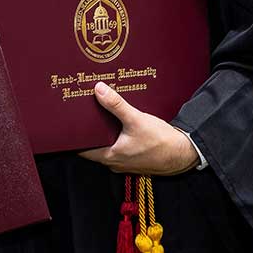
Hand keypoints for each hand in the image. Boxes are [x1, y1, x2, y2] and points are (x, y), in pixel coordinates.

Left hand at [78, 82, 198, 175]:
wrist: (183, 154)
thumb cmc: (161, 142)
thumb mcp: (136, 119)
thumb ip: (116, 104)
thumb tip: (99, 90)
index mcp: (109, 156)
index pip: (81, 149)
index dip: (74, 137)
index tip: (69, 124)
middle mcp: (114, 162)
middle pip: (94, 146)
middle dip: (90, 131)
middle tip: (85, 114)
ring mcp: (124, 162)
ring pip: (107, 147)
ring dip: (104, 134)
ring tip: (102, 116)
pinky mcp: (134, 159)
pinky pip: (119, 147)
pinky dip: (116, 137)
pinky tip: (121, 125)